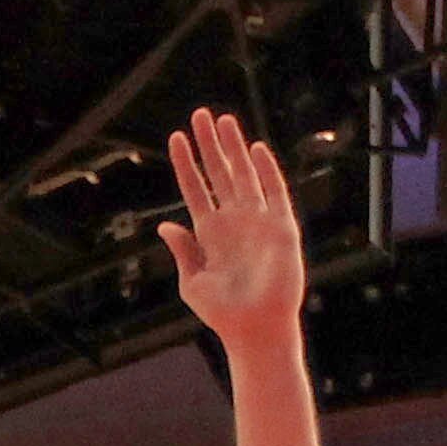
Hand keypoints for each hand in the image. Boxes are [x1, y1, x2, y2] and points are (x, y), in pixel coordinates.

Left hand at [157, 107, 304, 345]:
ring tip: (224, 120)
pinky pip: (274, 193)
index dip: (186, 163)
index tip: (175, 138)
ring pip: (244, 175)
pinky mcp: (281, 228)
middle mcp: (233, 222)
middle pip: (219, 173)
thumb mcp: (192, 282)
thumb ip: (183, 251)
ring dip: (234, 148)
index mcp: (210, 233)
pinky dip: (266, 171)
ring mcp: (258, 222)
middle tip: (201, 114)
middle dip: (210, 144)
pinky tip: (255, 149)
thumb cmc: (222, 313)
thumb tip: (165, 226)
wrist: (254, 331)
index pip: (195, 189)